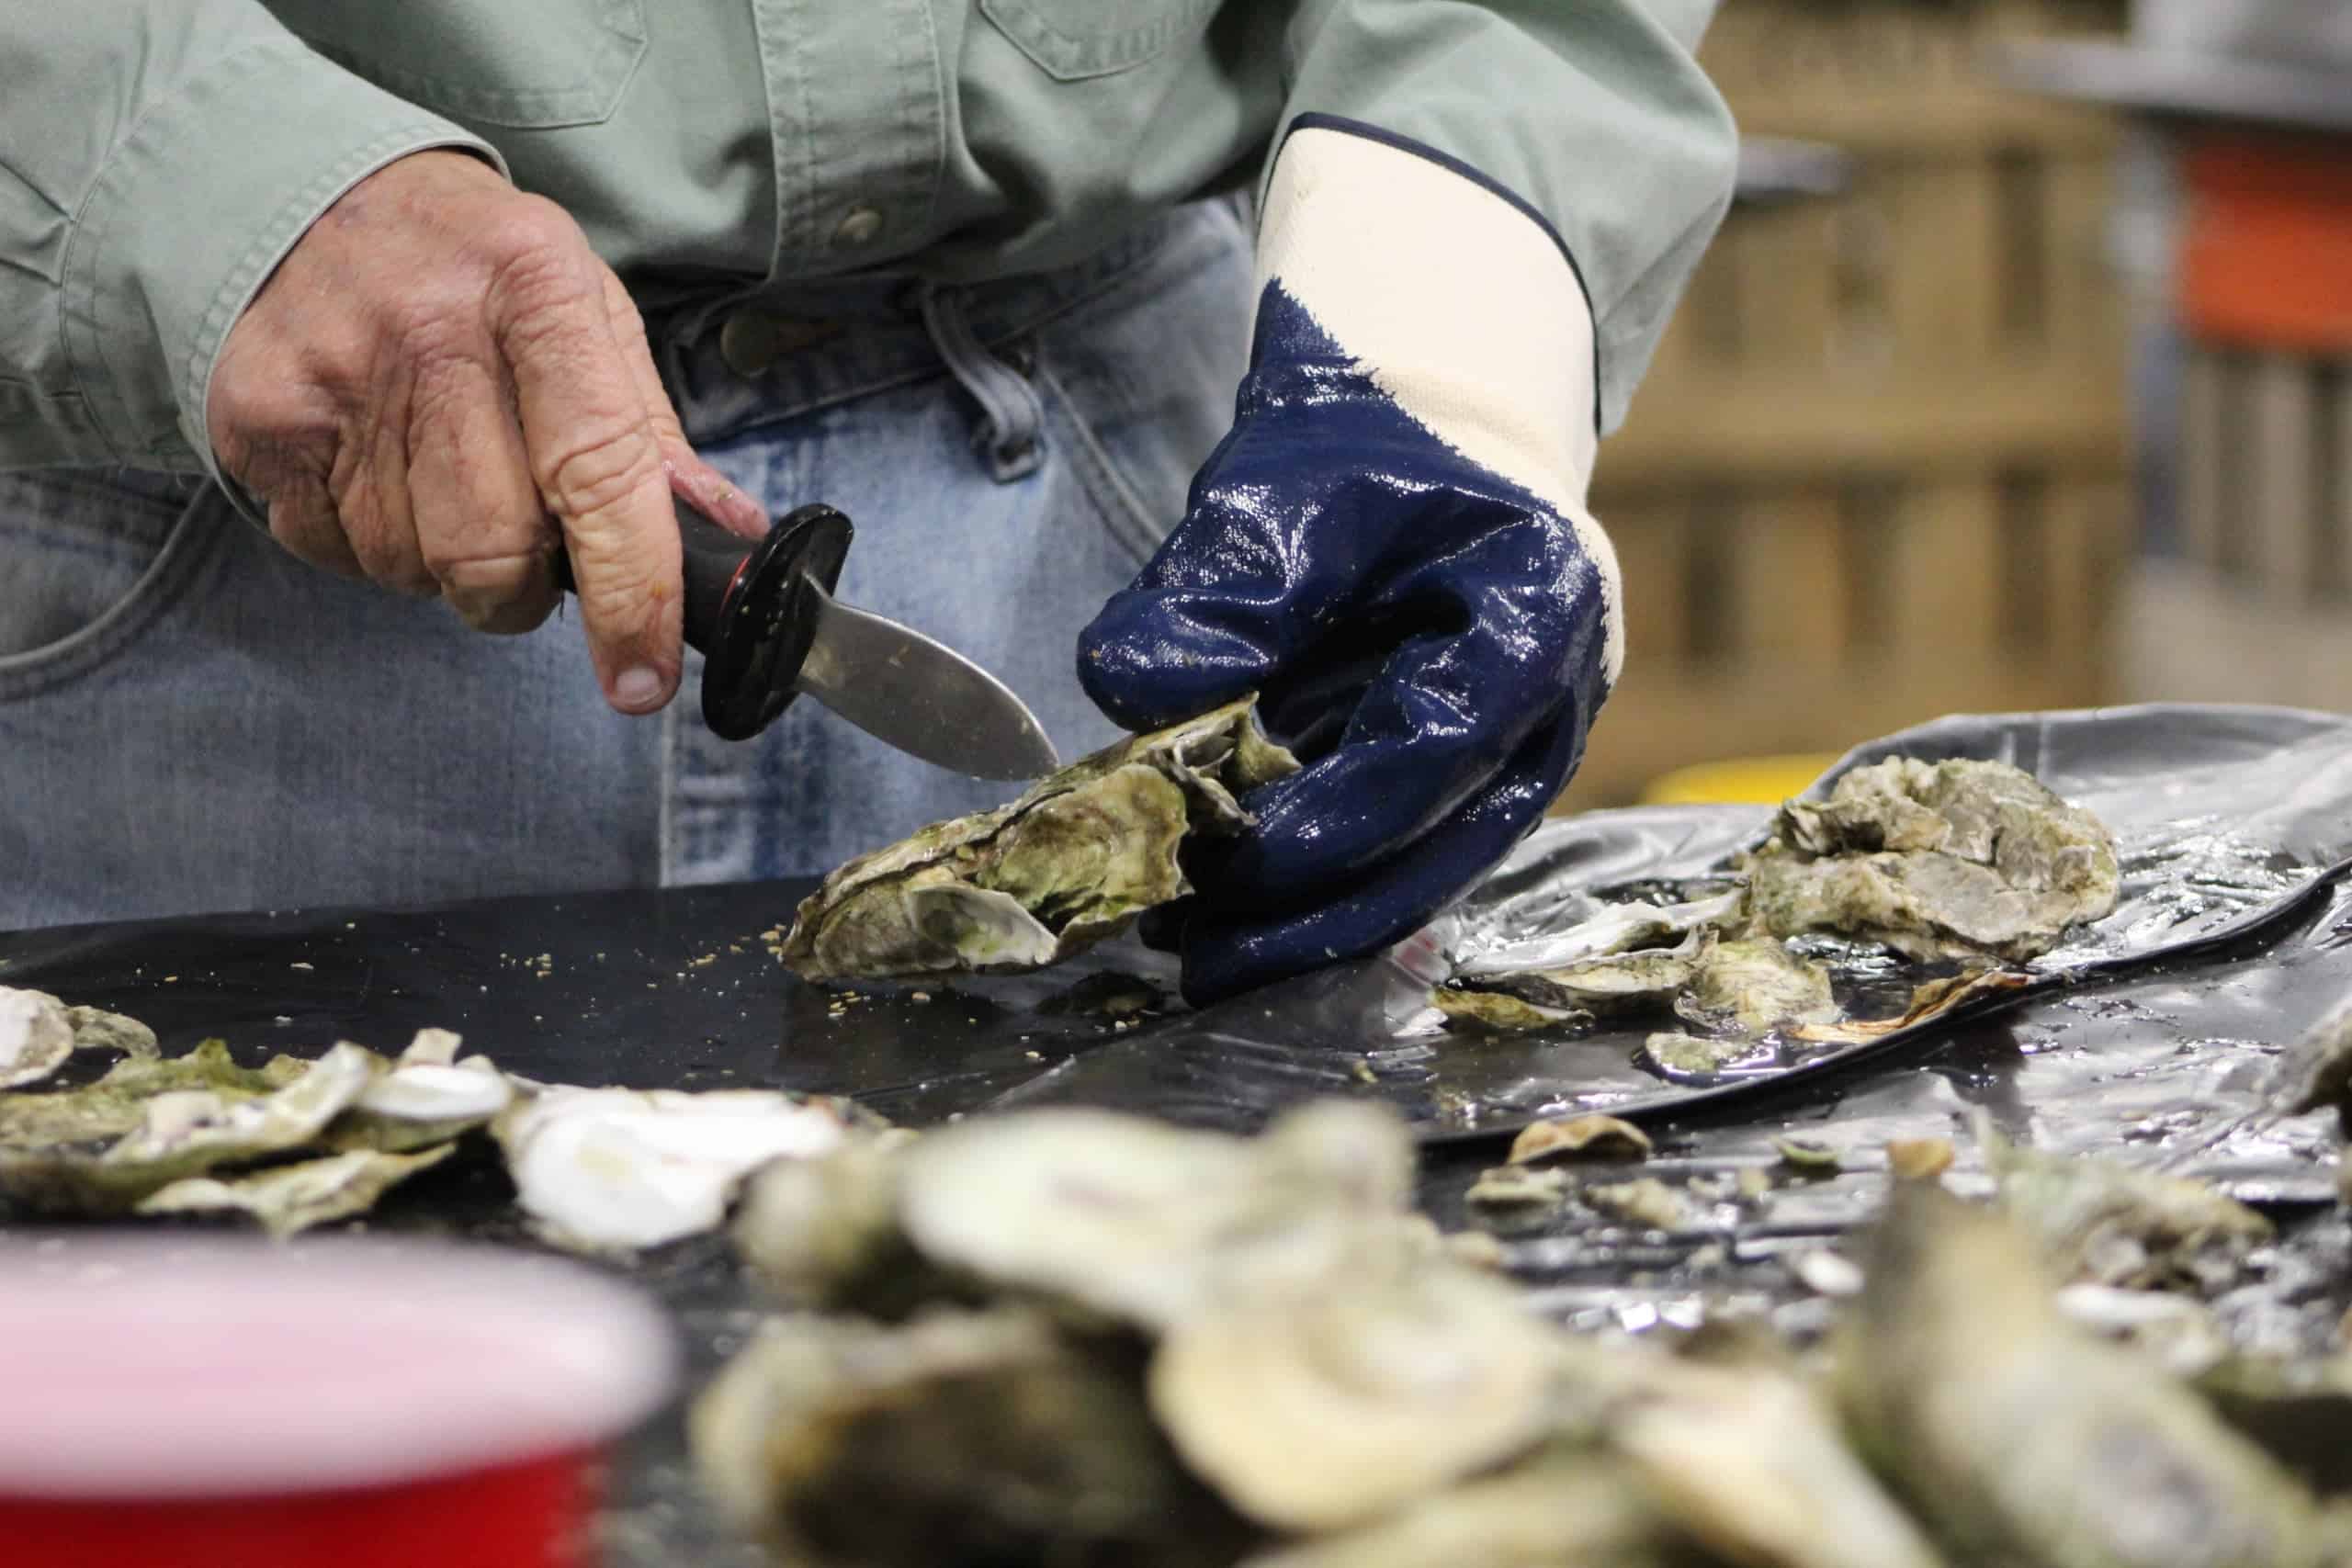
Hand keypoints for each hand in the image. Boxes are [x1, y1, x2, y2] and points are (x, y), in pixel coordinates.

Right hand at [206, 150, 764, 713]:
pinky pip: (333, 552)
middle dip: (523, 591)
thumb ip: (648, 435)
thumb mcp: (586, 312)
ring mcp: (332, 375)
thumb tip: (724, 536)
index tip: (643, 677)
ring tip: (442, 478)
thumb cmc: (478, 272)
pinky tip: (377, 468)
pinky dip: (370, 543)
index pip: (598, 476)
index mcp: (536, 290)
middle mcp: (429, 329)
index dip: (630, 595)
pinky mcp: (258, 416)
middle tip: (527, 551)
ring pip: (412, 568)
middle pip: (492, 550)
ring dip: (444, 565)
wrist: (312, 191)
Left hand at [1078, 118, 1619, 1004]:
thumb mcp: (1284, 486)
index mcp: (1539, 610)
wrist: (1425, 429)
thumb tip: (1132, 691)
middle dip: (1314, 913)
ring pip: (1421, 875)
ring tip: (1194, 953)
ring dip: (1310, 924)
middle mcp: (1553, 704)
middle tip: (1195, 954)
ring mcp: (1518, 756)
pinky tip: (1228, 925)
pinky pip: (1399, 861)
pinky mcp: (1466, 785)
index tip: (1236, 859)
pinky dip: (1317, 897)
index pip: (1441, 742)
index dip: (1339, 817)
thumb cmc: (1365, 444)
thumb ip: (1218, 585)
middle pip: (1442, 848)